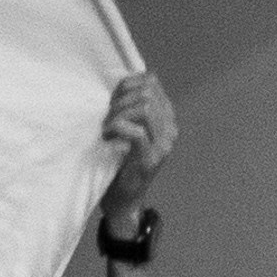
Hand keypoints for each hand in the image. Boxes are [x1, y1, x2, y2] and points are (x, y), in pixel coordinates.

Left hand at [99, 66, 175, 229]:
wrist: (121, 197)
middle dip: (120, 100)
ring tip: (106, 128)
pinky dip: (117, 128)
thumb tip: (127, 79)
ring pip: (144, 107)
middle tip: (106, 118)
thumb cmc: (118, 158)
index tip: (111, 103)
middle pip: (147, 92)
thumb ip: (130, 102)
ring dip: (117, 114)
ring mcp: (164, 145)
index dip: (126, 86)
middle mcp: (171, 129)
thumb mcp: (126, 123)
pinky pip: (137, 131)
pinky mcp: (151, 159)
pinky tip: (108, 136)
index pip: (150, 82)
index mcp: (167, 117)